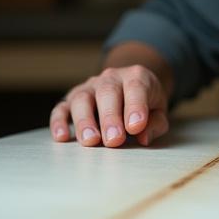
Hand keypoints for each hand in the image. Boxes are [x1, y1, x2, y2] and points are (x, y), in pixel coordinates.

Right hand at [49, 65, 168, 147]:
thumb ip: (156, 123)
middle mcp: (110, 78)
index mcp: (136, 76)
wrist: (132, 87)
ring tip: (91, 141)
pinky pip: (62, 107)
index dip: (135, 107)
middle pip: (107, 92)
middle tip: (114, 141)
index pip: (136, 87)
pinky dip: (59, 122)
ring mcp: (89, 87)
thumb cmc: (147, 103)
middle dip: (110, 118)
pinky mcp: (72, 99)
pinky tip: (62, 137)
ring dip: (85, 121)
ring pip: (82, 98)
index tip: (135, 127)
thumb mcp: (159, 110)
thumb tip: (143, 137)